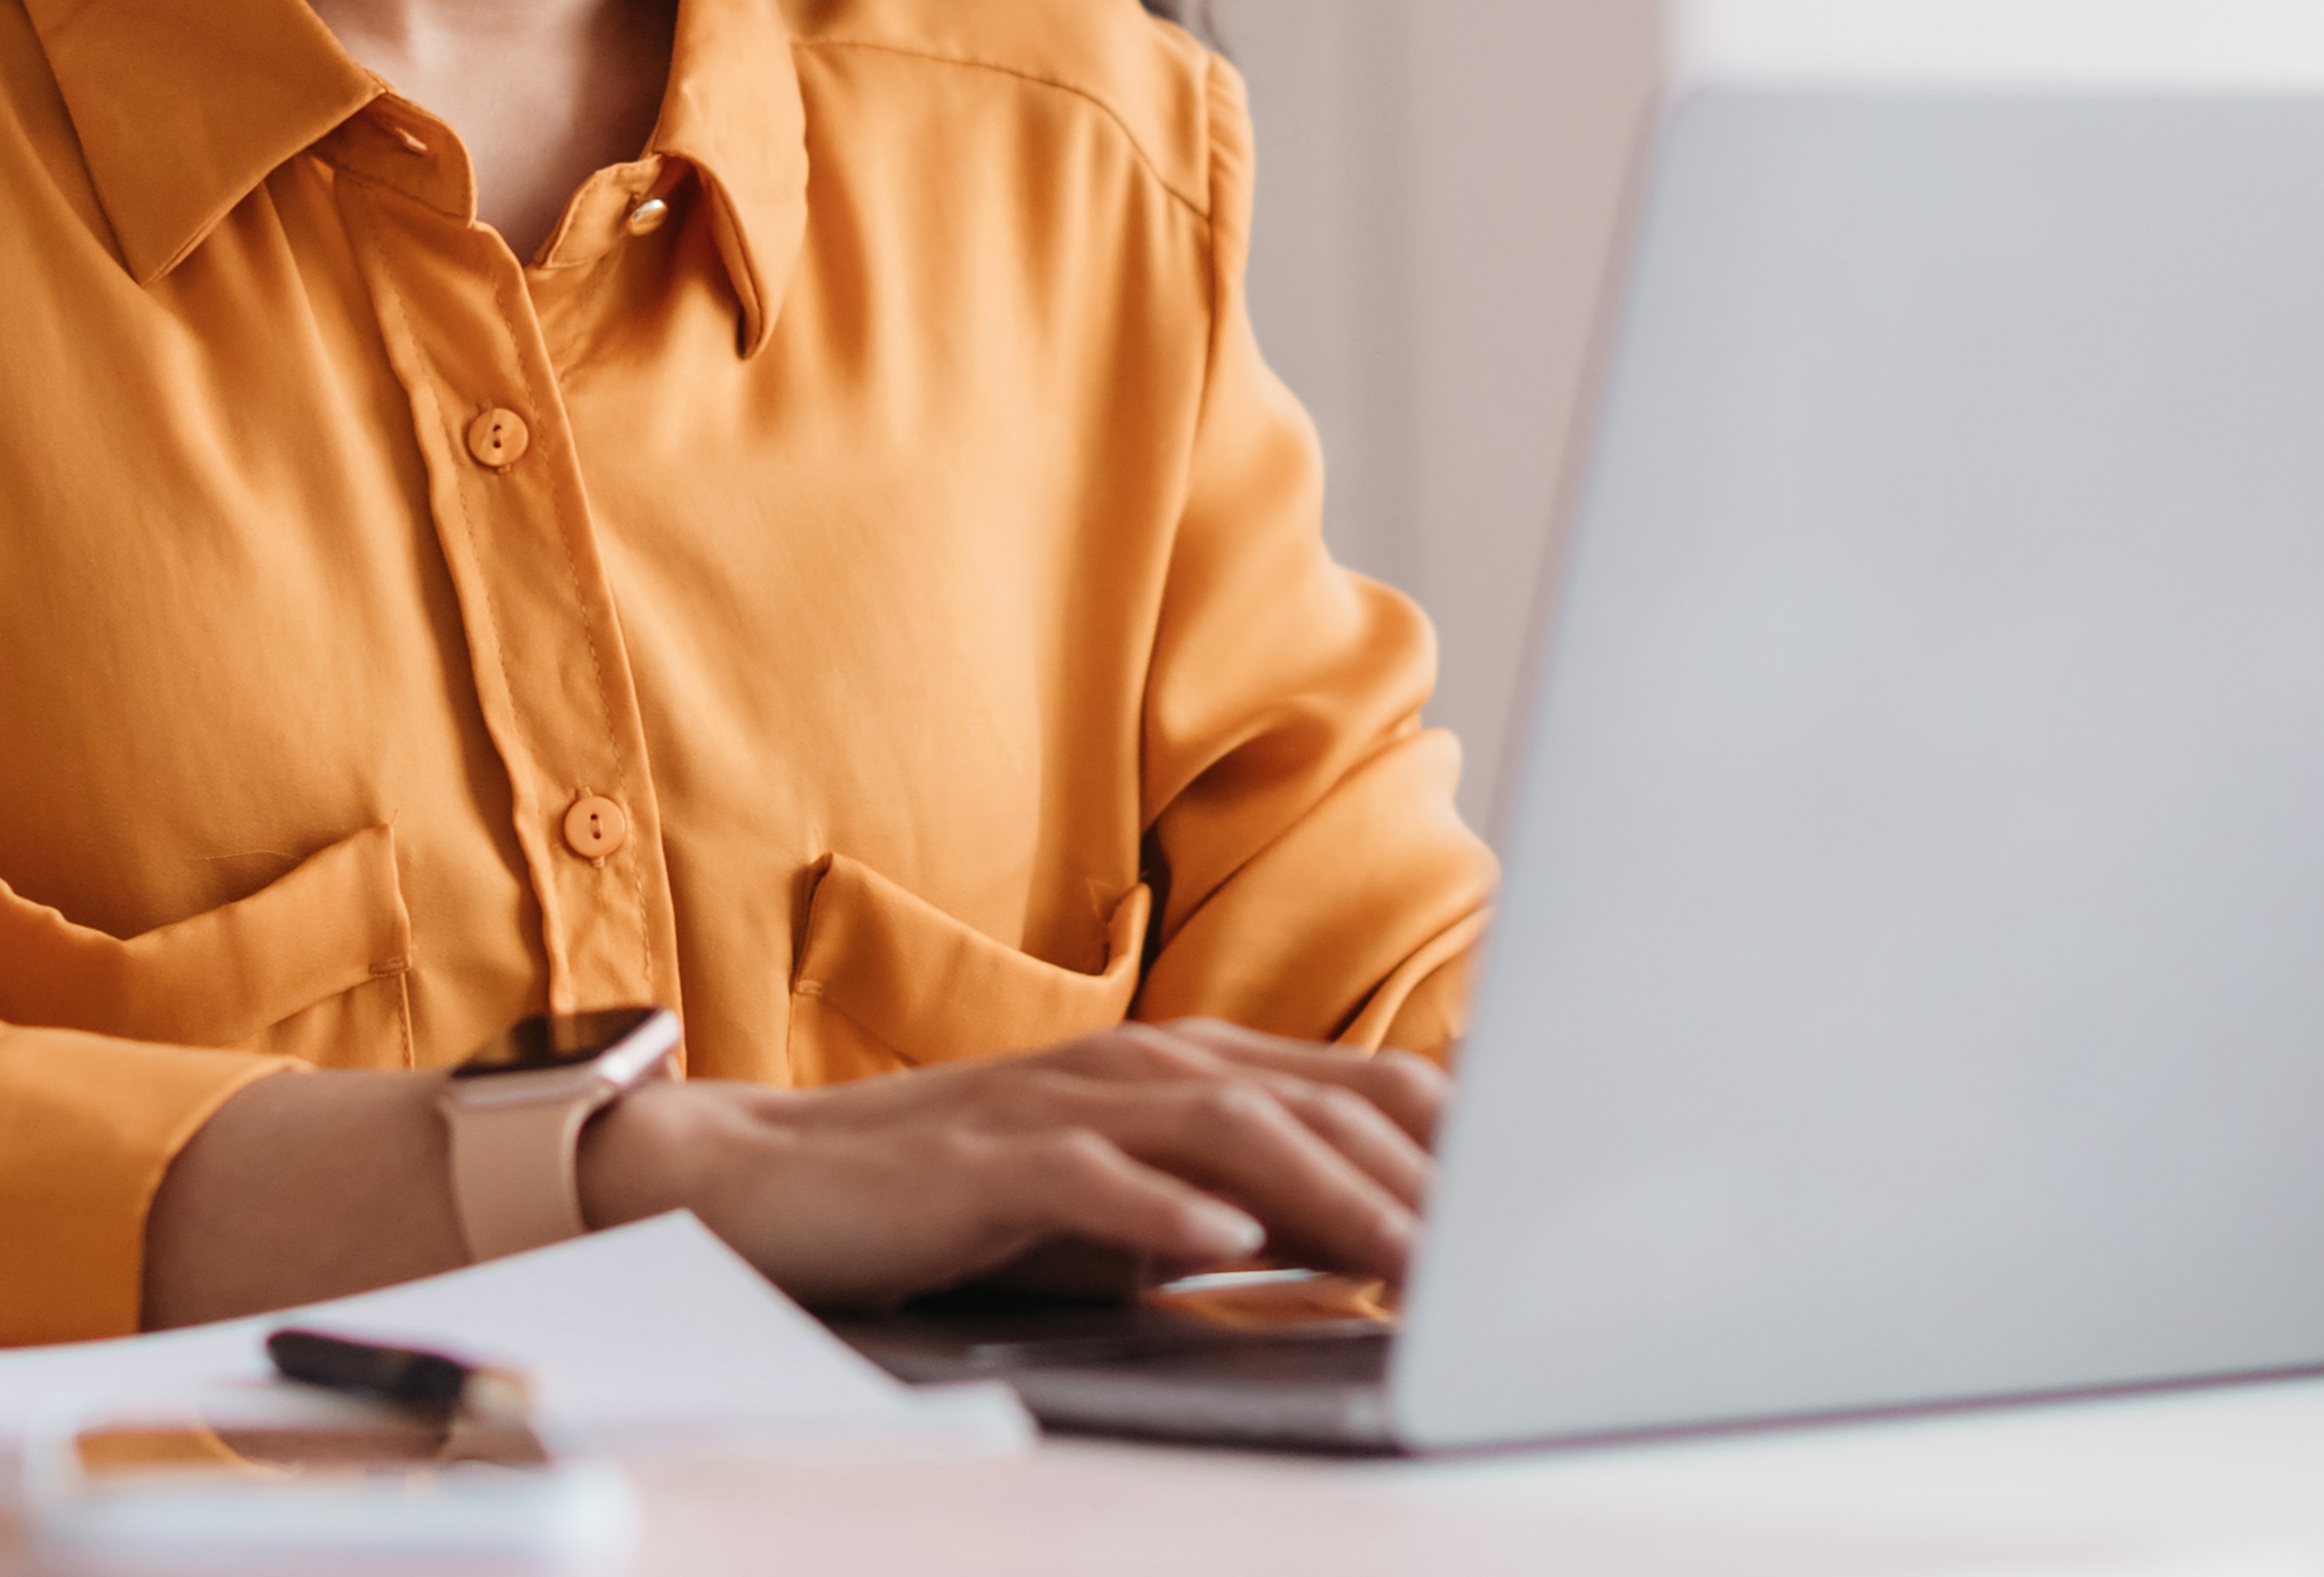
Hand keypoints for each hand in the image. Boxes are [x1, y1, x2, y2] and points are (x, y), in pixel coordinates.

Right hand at [569, 1017, 1445, 1308]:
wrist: (766, 1182)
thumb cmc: (963, 1200)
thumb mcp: (1129, 1197)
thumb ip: (1247, 1202)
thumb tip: (1387, 1246)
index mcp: (1189, 1068)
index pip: (1360, 1089)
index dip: (1463, 1141)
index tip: (1557, 1197)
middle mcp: (1142, 1065)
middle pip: (1319, 1104)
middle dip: (1430, 1178)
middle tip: (1519, 1250)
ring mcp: (1063, 1105)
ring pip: (1230, 1132)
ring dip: (1333, 1196)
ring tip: (1415, 1257)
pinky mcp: (983, 1160)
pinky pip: (1089, 1180)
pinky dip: (1164, 1208)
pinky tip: (1225, 1243)